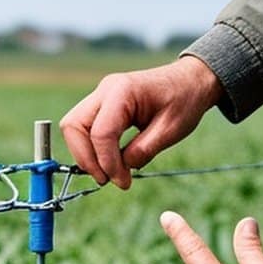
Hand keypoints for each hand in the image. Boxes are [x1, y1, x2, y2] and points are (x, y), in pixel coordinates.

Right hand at [59, 56, 222, 188]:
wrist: (189, 81)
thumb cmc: (184, 100)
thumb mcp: (172, 129)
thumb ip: (144, 150)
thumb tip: (122, 169)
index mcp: (123, 90)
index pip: (101, 132)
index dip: (107, 162)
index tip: (123, 181)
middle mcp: (105, 90)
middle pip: (73, 127)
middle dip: (86, 158)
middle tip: (107, 179)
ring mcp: (100, 97)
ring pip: (73, 129)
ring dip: (85, 155)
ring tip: (108, 174)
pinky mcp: (101, 107)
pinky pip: (82, 130)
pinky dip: (91, 150)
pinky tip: (110, 163)